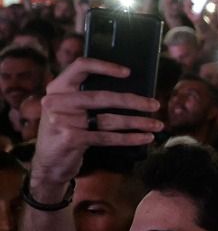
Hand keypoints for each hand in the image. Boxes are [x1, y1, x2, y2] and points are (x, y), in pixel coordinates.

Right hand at [33, 58, 162, 190]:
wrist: (48, 163)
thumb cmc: (67, 131)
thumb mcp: (70, 110)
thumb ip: (89, 98)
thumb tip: (131, 93)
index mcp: (58, 88)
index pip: (81, 67)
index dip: (105, 66)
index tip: (128, 72)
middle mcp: (57, 101)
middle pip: (103, 96)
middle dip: (133, 101)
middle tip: (156, 105)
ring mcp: (62, 120)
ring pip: (108, 119)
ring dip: (137, 122)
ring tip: (157, 125)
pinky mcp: (71, 139)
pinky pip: (107, 137)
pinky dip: (129, 138)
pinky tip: (145, 138)